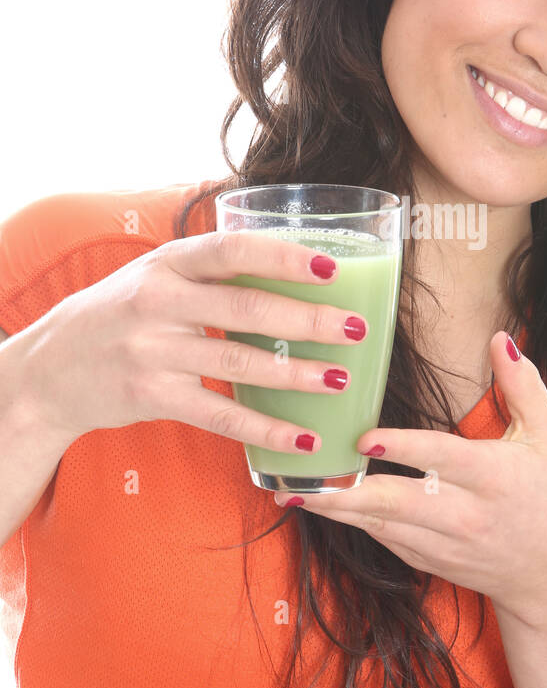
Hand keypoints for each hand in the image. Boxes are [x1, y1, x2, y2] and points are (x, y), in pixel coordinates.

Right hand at [18, 229, 368, 453]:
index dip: (283, 258)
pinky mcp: (152, 397)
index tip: (331, 268)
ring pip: (239, 362)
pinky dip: (267, 429)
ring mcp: (153, 351)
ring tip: (340, 378)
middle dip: (308, 320)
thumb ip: (213, 269)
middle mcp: (159, 302)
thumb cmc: (122, 313)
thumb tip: (299, 262)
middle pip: (246, 308)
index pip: (232, 250)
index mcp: (169, 263)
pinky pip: (220, 415)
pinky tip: (304, 437)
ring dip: (297, 374)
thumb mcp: (157, 274)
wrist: (50, 368)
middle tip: (357, 328)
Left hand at [295, 330, 546, 627]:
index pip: (442, 459)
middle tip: (303, 481)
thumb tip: (499, 337)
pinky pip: (386, 542)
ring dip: (338, 511)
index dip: (403, 449)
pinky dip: (355, 524)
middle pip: (399, 504)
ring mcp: (446, 544)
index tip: (363, 438)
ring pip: (383, 528)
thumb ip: (523, 384)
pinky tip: (323, 507)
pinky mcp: (431, 562)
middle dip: (347, 494)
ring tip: (295, 494)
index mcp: (494, 477)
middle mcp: (467, 514)